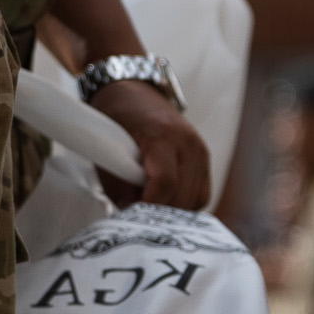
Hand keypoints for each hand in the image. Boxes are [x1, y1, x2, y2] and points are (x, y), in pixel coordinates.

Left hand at [95, 80, 211, 213]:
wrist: (133, 91)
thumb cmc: (118, 120)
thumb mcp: (109, 153)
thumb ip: (120, 188)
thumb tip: (132, 220)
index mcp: (161, 135)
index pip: (165, 182)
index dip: (151, 207)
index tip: (136, 222)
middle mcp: (187, 142)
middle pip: (183, 195)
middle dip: (161, 214)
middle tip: (140, 221)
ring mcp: (200, 149)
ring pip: (196, 198)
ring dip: (175, 211)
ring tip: (152, 211)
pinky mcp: (204, 157)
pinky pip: (202, 193)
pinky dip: (185, 202)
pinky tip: (166, 201)